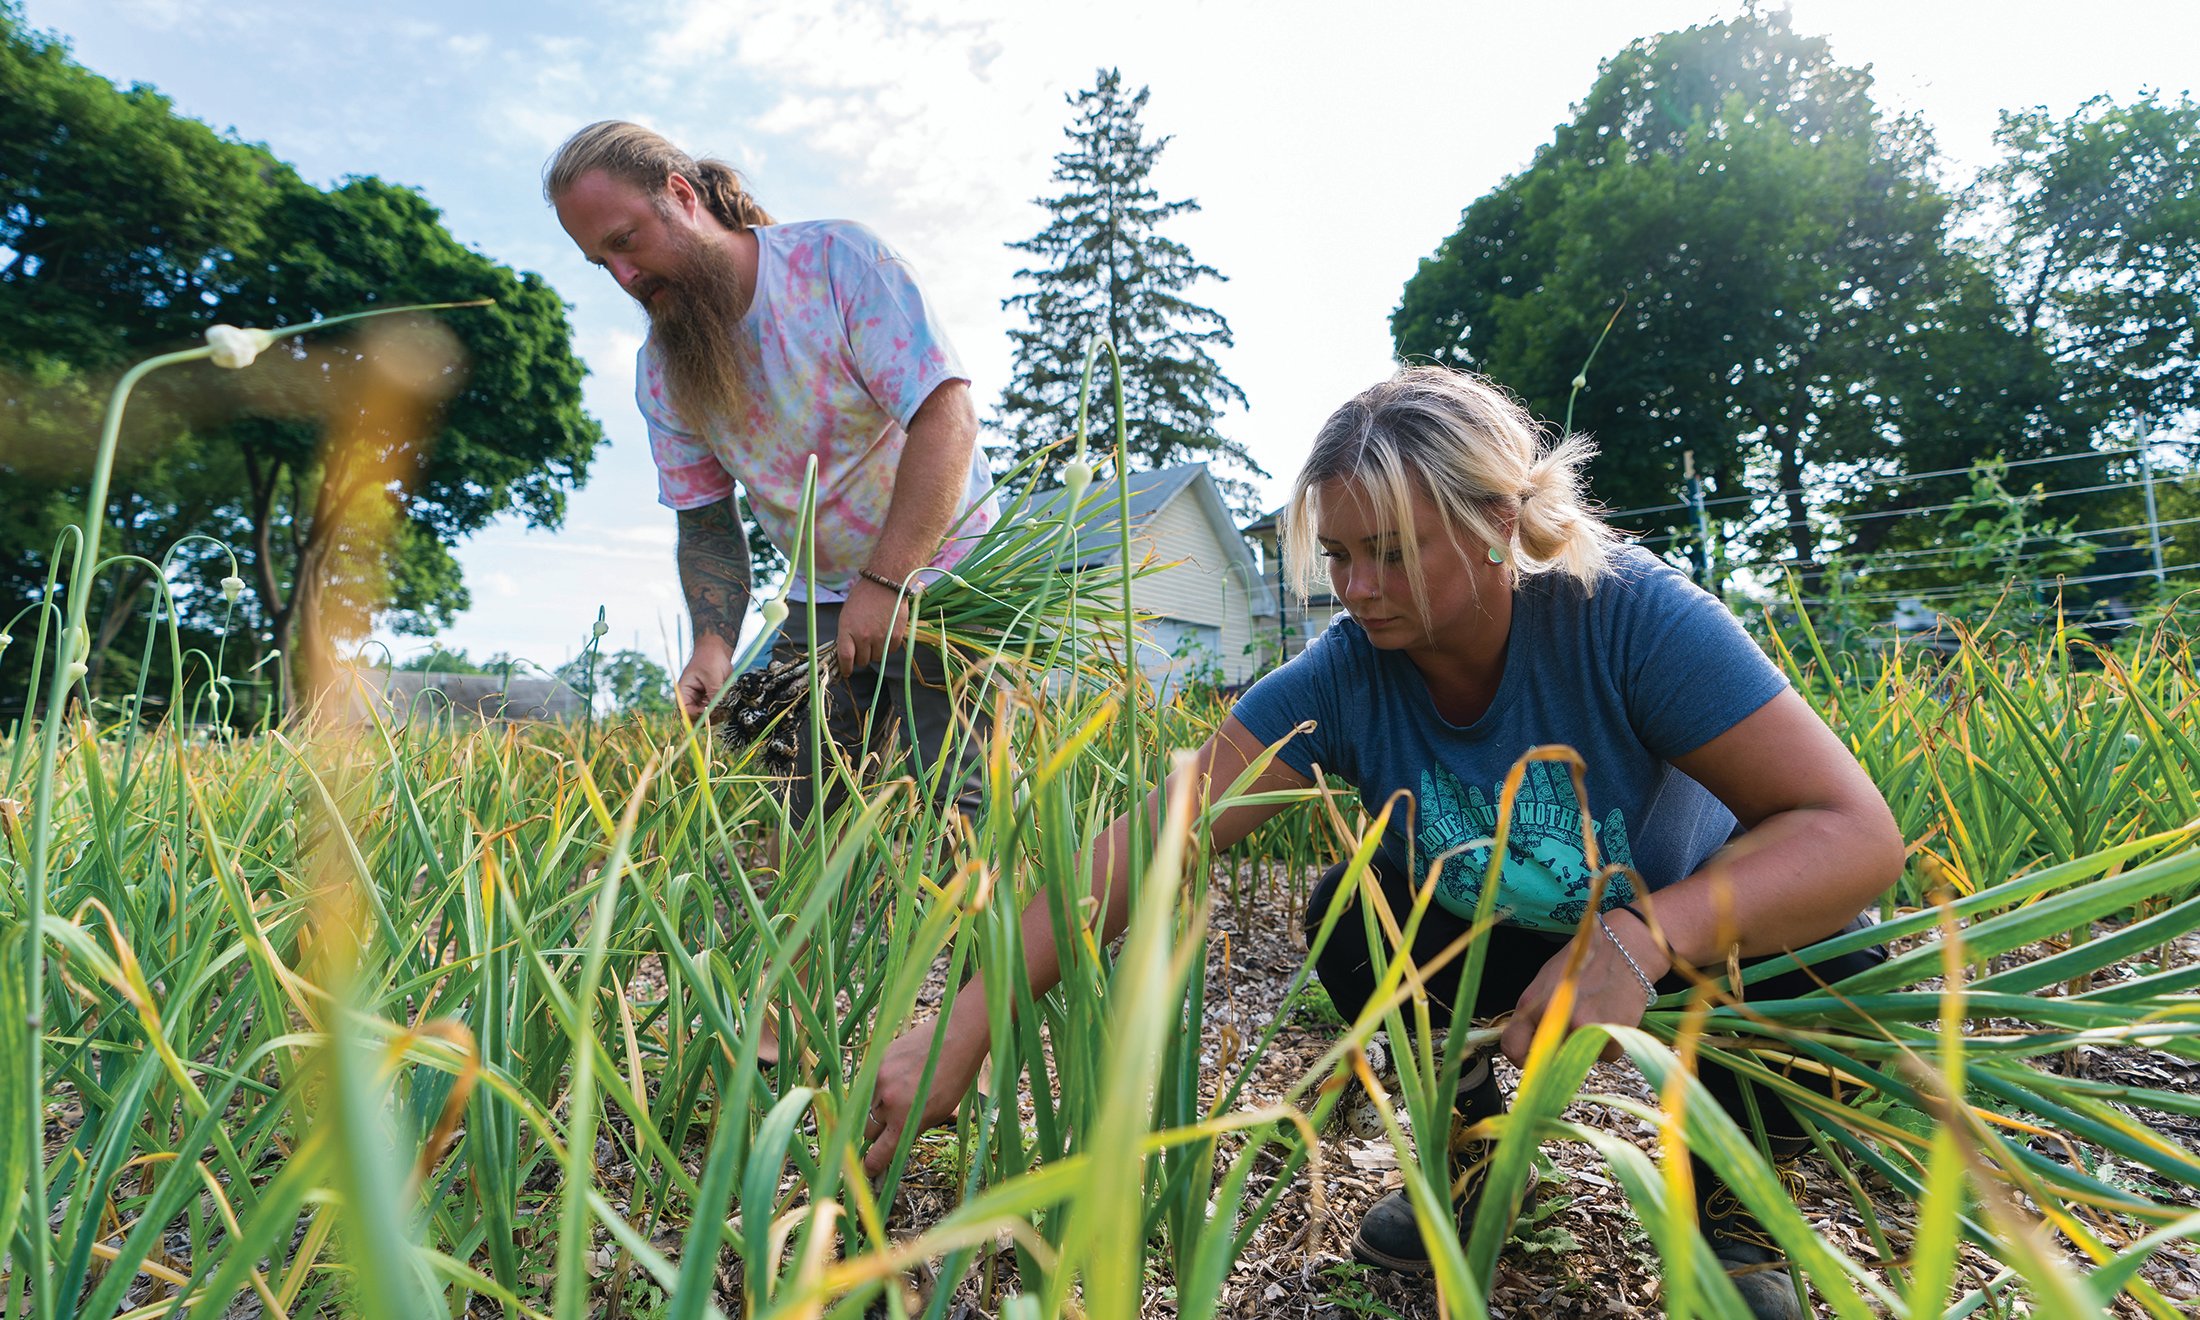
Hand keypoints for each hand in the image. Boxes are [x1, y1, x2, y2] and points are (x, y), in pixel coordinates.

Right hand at [676, 634, 734, 719]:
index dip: (699, 715)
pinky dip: (723, 710)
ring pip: (708, 718)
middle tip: (723, 709)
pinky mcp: (711, 702)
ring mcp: (701, 702)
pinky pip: (717, 712)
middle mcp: (691, 700)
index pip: (686, 712)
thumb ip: (714, 692)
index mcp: (684, 693)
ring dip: (718, 714)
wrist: (717, 652)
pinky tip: (728, 702)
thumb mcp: (712, 675)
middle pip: (696, 719)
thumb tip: (717, 708)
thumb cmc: (709, 659)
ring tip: (727, 703)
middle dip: (710, 717)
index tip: (713, 710)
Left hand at [835, 574, 910, 674]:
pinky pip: (889, 651)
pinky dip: (887, 646)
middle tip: (863, 647)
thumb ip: (847, 633)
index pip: (846, 658)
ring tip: (876, 636)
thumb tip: (848, 650)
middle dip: (861, 657)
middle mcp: (863, 636)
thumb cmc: (864, 595)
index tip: (846, 671)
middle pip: (862, 661)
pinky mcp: (895, 636)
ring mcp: (880, 637)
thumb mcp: (847, 613)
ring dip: (875, 652)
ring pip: (876, 658)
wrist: (886, 583)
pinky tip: (886, 633)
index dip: (846, 668)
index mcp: (847, 629)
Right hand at [862, 1013, 985, 1177]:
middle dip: (877, 1131)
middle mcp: (887, 1103)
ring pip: (868, 1105)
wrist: (954, 1036)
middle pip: (868, 1130)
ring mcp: (879, 1080)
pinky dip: (882, 1083)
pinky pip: (871, 1081)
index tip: (869, 1169)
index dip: (872, 1165)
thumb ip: (913, 1128)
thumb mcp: (939, 1112)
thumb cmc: (954, 1077)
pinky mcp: (877, 1061)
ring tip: (903, 1091)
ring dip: (879, 1105)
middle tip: (892, 1123)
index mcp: (904, 1121)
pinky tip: (902, 1073)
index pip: (878, 1153)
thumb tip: (896, 1141)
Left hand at [1499, 911, 1670, 1065]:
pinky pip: (1605, 1055)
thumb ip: (1534, 1014)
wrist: (1625, 950)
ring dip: (1585, 1045)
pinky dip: (1609, 1043)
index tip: (1528, 1057)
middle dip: (1557, 1051)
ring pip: (1579, 1057)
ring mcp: (1583, 1030)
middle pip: (1548, 1059)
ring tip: (1595, 1013)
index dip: (1520, 1057)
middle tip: (1572, 1027)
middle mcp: (1554, 1020)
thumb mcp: (1546, 982)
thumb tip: (1527, 1042)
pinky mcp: (1611, 1037)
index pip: (1512, 1047)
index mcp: (1531, 1004)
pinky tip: (1612, 1016)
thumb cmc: (1583, 962)